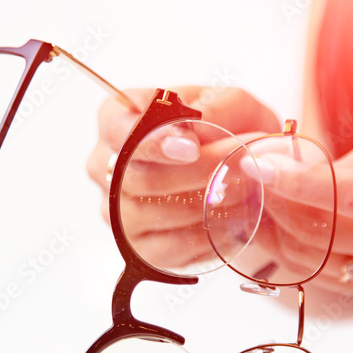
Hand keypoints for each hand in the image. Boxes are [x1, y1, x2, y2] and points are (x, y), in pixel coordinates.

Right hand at [86, 86, 281, 269]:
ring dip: (206, 203)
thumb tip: (198, 132)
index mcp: (116, 119)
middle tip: (240, 166)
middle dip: (196, 173)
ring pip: (152, 213)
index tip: (192, 148)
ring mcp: (116, 211)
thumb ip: (217, 108)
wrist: (246, 172)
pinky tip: (234, 221)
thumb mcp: (235, 104)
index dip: (153, 141)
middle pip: (138, 176)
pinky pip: (166, 248)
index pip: (117, 128)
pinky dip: (205, 234)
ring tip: (246, 189)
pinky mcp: (136, 248)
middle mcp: (105, 166)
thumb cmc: (231, 129)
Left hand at [261, 122, 352, 304]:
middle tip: (246, 178)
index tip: (255, 164)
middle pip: (320, 234)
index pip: (346, 198)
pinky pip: (323, 276)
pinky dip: (293, 252)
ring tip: (253, 201)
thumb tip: (296, 176)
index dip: (293, 183)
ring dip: (275, 231)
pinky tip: (275, 228)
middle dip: (273, 204)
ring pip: (312, 261)